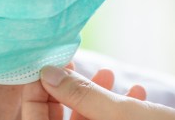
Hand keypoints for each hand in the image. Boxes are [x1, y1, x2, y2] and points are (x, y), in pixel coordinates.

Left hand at [21, 66, 174, 119]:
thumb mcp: (118, 113)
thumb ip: (80, 94)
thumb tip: (46, 72)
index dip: (36, 92)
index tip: (45, 63)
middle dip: (69, 90)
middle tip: (74, 62)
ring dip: (98, 96)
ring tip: (112, 72)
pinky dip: (120, 109)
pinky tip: (138, 93)